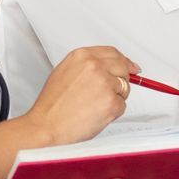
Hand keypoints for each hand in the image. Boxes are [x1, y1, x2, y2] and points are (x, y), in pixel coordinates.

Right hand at [24, 45, 138, 145]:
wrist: (47, 126)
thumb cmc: (53, 105)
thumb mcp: (65, 72)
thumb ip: (88, 66)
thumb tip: (111, 66)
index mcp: (82, 56)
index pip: (113, 53)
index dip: (124, 61)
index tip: (132, 67)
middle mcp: (95, 66)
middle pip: (123, 68)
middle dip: (121, 80)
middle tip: (108, 93)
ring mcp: (105, 83)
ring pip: (124, 88)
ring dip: (115, 98)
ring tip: (93, 106)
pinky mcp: (111, 102)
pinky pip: (122, 105)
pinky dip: (113, 112)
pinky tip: (95, 115)